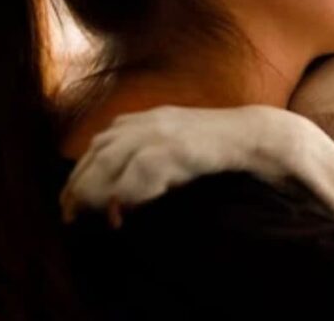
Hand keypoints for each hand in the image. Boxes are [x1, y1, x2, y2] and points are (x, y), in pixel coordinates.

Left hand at [60, 104, 307, 225]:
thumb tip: (122, 197)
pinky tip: (123, 211)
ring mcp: (162, 132)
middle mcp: (149, 121)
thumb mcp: (180, 145)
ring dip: (96, 190)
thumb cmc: (222, 147)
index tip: (72, 199)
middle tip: (72, 214)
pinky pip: (139, 172)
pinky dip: (126, 192)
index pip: (100, 142)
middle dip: (80, 184)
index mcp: (148, 118)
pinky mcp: (176, 148)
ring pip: (110, 160)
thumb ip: (152, 160)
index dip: (83, 171)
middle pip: (98, 151)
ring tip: (91, 215)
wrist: (261, 136)